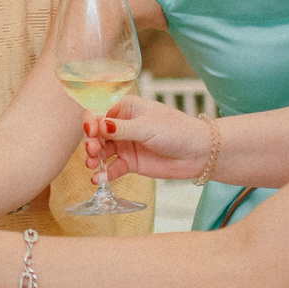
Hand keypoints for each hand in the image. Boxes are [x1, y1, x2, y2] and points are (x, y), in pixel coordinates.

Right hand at [85, 94, 212, 180]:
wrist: (198, 153)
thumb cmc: (177, 131)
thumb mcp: (148, 127)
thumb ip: (122, 128)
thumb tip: (98, 125)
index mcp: (126, 108)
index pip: (100, 111)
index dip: (91, 120)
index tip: (90, 130)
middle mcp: (122, 125)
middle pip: (97, 132)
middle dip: (91, 141)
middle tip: (92, 150)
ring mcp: (125, 144)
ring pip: (101, 150)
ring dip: (94, 158)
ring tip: (92, 165)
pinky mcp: (130, 163)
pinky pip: (112, 168)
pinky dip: (104, 174)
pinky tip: (97, 179)